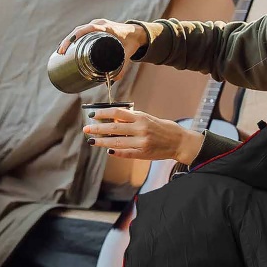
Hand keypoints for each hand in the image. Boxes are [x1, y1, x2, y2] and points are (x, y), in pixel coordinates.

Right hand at [57, 18, 147, 81]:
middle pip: (79, 30)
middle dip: (68, 40)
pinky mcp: (94, 28)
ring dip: (68, 39)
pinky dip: (72, 37)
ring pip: (78, 30)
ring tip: (60, 51)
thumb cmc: (132, 42)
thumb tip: (113, 81)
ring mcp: (96, 25)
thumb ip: (123, 68)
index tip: (69, 43)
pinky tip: (65, 45)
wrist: (136, 33)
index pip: (89, 28)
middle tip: (60, 52)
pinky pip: (81, 31)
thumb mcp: (128, 54)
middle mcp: (99, 24)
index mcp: (106, 27)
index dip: (78, 35)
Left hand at [84, 107, 203, 162]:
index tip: (92, 114)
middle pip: (114, 128)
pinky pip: (125, 153)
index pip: (117, 113)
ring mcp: (142, 142)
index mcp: (141, 117)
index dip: (103, 113)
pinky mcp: (143, 153)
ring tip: (92, 141)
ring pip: (117, 142)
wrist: (180, 142)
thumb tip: (114, 120)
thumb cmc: (164, 128)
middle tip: (86, 129)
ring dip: (102, 142)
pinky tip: (108, 151)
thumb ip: (132, 119)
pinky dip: (116, 152)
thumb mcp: (148, 118)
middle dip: (98, 128)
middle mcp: (141, 129)